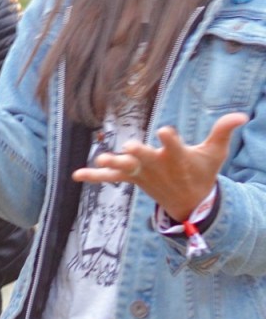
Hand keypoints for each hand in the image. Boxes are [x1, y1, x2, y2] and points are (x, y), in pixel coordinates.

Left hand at [73, 112, 247, 221]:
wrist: (189, 203)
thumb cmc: (202, 172)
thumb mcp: (216, 153)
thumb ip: (224, 131)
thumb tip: (242, 115)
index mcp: (178, 158)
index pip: (174, 147)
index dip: (169, 139)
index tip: (165, 131)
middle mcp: (158, 166)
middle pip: (146, 159)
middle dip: (138, 154)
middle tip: (129, 149)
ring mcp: (143, 174)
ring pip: (126, 169)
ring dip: (113, 165)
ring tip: (101, 160)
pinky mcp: (132, 179)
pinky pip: (111, 179)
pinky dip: (94, 177)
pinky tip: (76, 174)